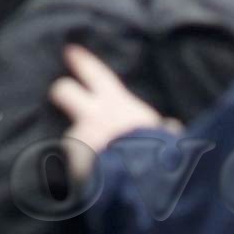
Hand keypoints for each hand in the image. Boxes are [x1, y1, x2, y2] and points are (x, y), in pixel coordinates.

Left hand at [50, 44, 171, 173]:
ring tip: (101, 164)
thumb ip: (162, 129)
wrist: (137, 183)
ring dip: (83, 147)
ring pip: (73, 136)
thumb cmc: (155, 154)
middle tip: (61, 92)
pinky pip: (72, 165)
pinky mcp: (69, 161)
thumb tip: (171, 128)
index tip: (71, 51)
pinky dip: (80, 172)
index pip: (96, 73)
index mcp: (116, 103)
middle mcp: (91, 115)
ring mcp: (78, 138)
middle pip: (64, 90)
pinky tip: (94, 180)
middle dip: (62, 91)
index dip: (82, 61)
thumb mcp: (164, 136)